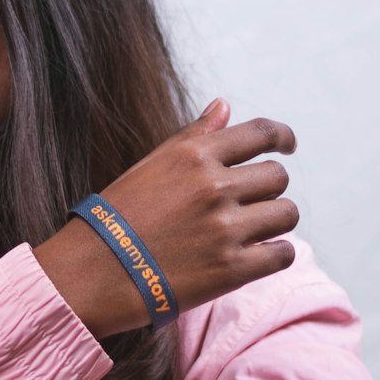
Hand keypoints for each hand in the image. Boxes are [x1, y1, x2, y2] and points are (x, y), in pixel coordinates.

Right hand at [34, 99, 299, 338]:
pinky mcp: (232, 269)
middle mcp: (214, 187)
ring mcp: (225, 229)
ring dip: (275, 221)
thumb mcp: (152, 165)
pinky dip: (275, 254)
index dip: (283, 137)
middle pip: (277, 176)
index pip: (262, 133)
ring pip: (287, 213)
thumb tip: (224, 105)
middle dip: (268, 188)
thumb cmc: (117, 217)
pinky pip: (283, 254)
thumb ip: (195, 136)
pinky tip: (256, 255)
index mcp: (194, 155)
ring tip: (253, 231)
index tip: (286, 147)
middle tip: (249, 203)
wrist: (92, 274)